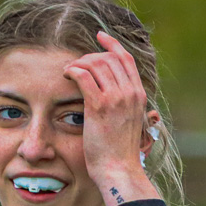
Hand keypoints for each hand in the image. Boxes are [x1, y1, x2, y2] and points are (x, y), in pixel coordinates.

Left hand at [65, 30, 159, 205]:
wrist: (119, 168)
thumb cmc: (120, 151)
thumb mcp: (130, 123)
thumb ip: (126, 106)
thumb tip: (118, 96)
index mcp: (139, 95)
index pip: (126, 59)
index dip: (111, 44)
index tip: (100, 36)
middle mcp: (130, 92)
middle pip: (109, 57)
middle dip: (90, 55)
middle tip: (77, 64)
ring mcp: (116, 98)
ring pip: (95, 63)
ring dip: (78, 63)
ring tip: (69, 72)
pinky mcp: (99, 105)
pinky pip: (83, 75)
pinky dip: (72, 70)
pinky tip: (66, 75)